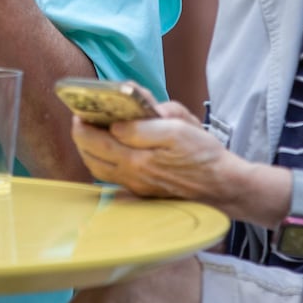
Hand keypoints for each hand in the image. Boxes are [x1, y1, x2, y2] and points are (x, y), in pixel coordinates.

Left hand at [71, 100, 240, 204]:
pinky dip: (103, 163)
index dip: (82, 124)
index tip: (79, 109)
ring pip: (99, 170)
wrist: (223, 185)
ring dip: (89, 151)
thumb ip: (143, 127)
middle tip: (81, 119)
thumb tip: (116, 125)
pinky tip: (110, 151)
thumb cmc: (203, 154)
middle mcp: (132, 176)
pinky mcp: (144, 192)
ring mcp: (136, 187)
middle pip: (91, 157)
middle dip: (81, 137)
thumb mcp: (177, 129)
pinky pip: (113, 178)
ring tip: (90, 133)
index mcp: (137, 159)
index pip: (95, 141)